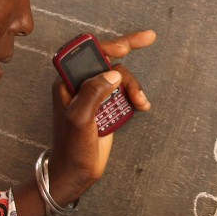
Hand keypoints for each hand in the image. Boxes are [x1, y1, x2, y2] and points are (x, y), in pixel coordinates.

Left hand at [48, 30, 155, 198]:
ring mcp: (95, 97)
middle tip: (148, 41)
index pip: (88, 54)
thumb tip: (112, 72)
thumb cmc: (71, 148)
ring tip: (141, 103)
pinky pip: (124, 94)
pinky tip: (141, 106)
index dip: (108, 44)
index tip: (128, 44)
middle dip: (127, 66)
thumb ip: (94, 93)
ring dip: (133, 87)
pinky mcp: (106, 108)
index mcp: (67, 83)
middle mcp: (81, 86)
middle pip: (109, 63)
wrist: (76, 174)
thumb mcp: (80, 119)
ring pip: (119, 79)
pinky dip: (135, 96)